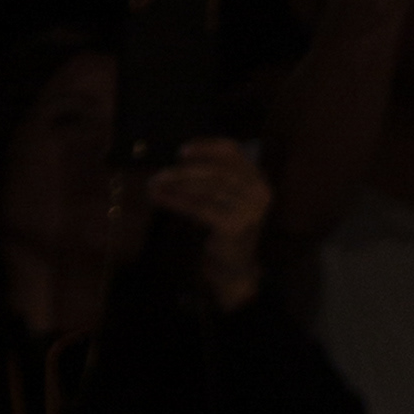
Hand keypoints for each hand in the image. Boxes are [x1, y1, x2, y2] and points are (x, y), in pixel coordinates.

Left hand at [147, 135, 271, 312]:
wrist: (235, 265)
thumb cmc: (225, 227)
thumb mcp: (224, 197)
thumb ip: (212, 177)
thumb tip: (177, 160)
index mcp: (257, 178)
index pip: (232, 152)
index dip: (205, 147)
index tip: (181, 151)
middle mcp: (258, 192)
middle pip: (217, 170)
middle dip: (184, 170)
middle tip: (160, 173)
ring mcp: (249, 210)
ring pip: (207, 189)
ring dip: (177, 185)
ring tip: (155, 185)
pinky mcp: (234, 226)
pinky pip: (200, 208)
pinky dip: (178, 201)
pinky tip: (162, 199)